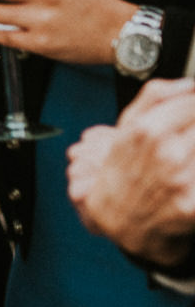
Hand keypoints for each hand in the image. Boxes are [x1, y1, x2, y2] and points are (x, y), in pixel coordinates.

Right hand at [69, 76, 194, 267]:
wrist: (120, 222)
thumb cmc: (122, 174)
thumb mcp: (126, 129)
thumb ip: (155, 98)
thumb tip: (186, 84)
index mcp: (148, 130)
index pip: (192, 102)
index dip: (194, 103)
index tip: (192, 107)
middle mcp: (168, 154)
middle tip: (189, 135)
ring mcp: (183, 181)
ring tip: (188, 152)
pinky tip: (190, 172)